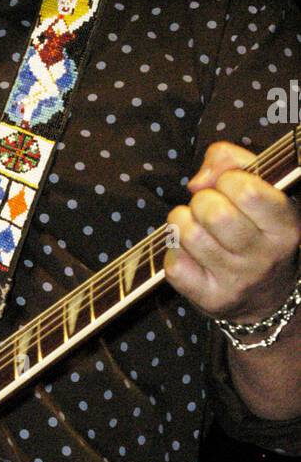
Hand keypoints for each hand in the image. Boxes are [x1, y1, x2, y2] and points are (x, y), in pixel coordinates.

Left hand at [164, 141, 300, 322]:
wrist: (265, 295)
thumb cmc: (257, 227)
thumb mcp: (260, 187)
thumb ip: (231, 162)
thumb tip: (197, 183)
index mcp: (286, 226)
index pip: (248, 191)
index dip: (228, 179)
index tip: (229, 186)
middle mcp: (266, 257)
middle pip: (215, 214)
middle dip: (201, 201)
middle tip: (208, 208)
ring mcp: (238, 282)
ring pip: (189, 236)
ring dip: (182, 223)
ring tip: (196, 227)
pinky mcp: (211, 299)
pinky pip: (175, 265)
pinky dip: (174, 251)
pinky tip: (190, 252)